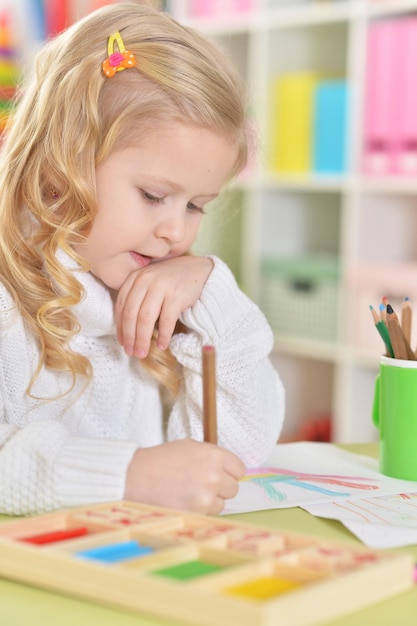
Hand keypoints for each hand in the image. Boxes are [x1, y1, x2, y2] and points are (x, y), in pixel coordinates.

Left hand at [115, 255, 212, 357]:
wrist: (199, 270)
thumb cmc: (171, 280)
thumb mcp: (149, 282)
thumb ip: (137, 297)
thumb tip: (126, 329)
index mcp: (134, 278)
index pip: (121, 306)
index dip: (120, 327)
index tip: (122, 342)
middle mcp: (145, 280)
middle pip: (131, 314)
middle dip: (129, 337)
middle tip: (130, 352)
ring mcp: (160, 287)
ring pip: (145, 319)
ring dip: (142, 339)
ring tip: (142, 353)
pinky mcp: (176, 296)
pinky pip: (166, 321)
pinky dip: (163, 335)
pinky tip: (162, 345)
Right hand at [124, 439, 245, 513]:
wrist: (137, 476)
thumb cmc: (161, 460)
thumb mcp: (189, 446)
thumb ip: (211, 455)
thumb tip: (226, 465)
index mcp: (214, 455)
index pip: (239, 469)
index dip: (230, 471)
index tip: (223, 473)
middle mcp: (214, 476)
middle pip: (233, 488)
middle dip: (221, 487)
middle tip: (203, 483)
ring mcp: (206, 496)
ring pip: (222, 503)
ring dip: (211, 500)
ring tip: (191, 491)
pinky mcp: (197, 513)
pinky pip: (209, 514)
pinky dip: (200, 510)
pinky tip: (185, 500)